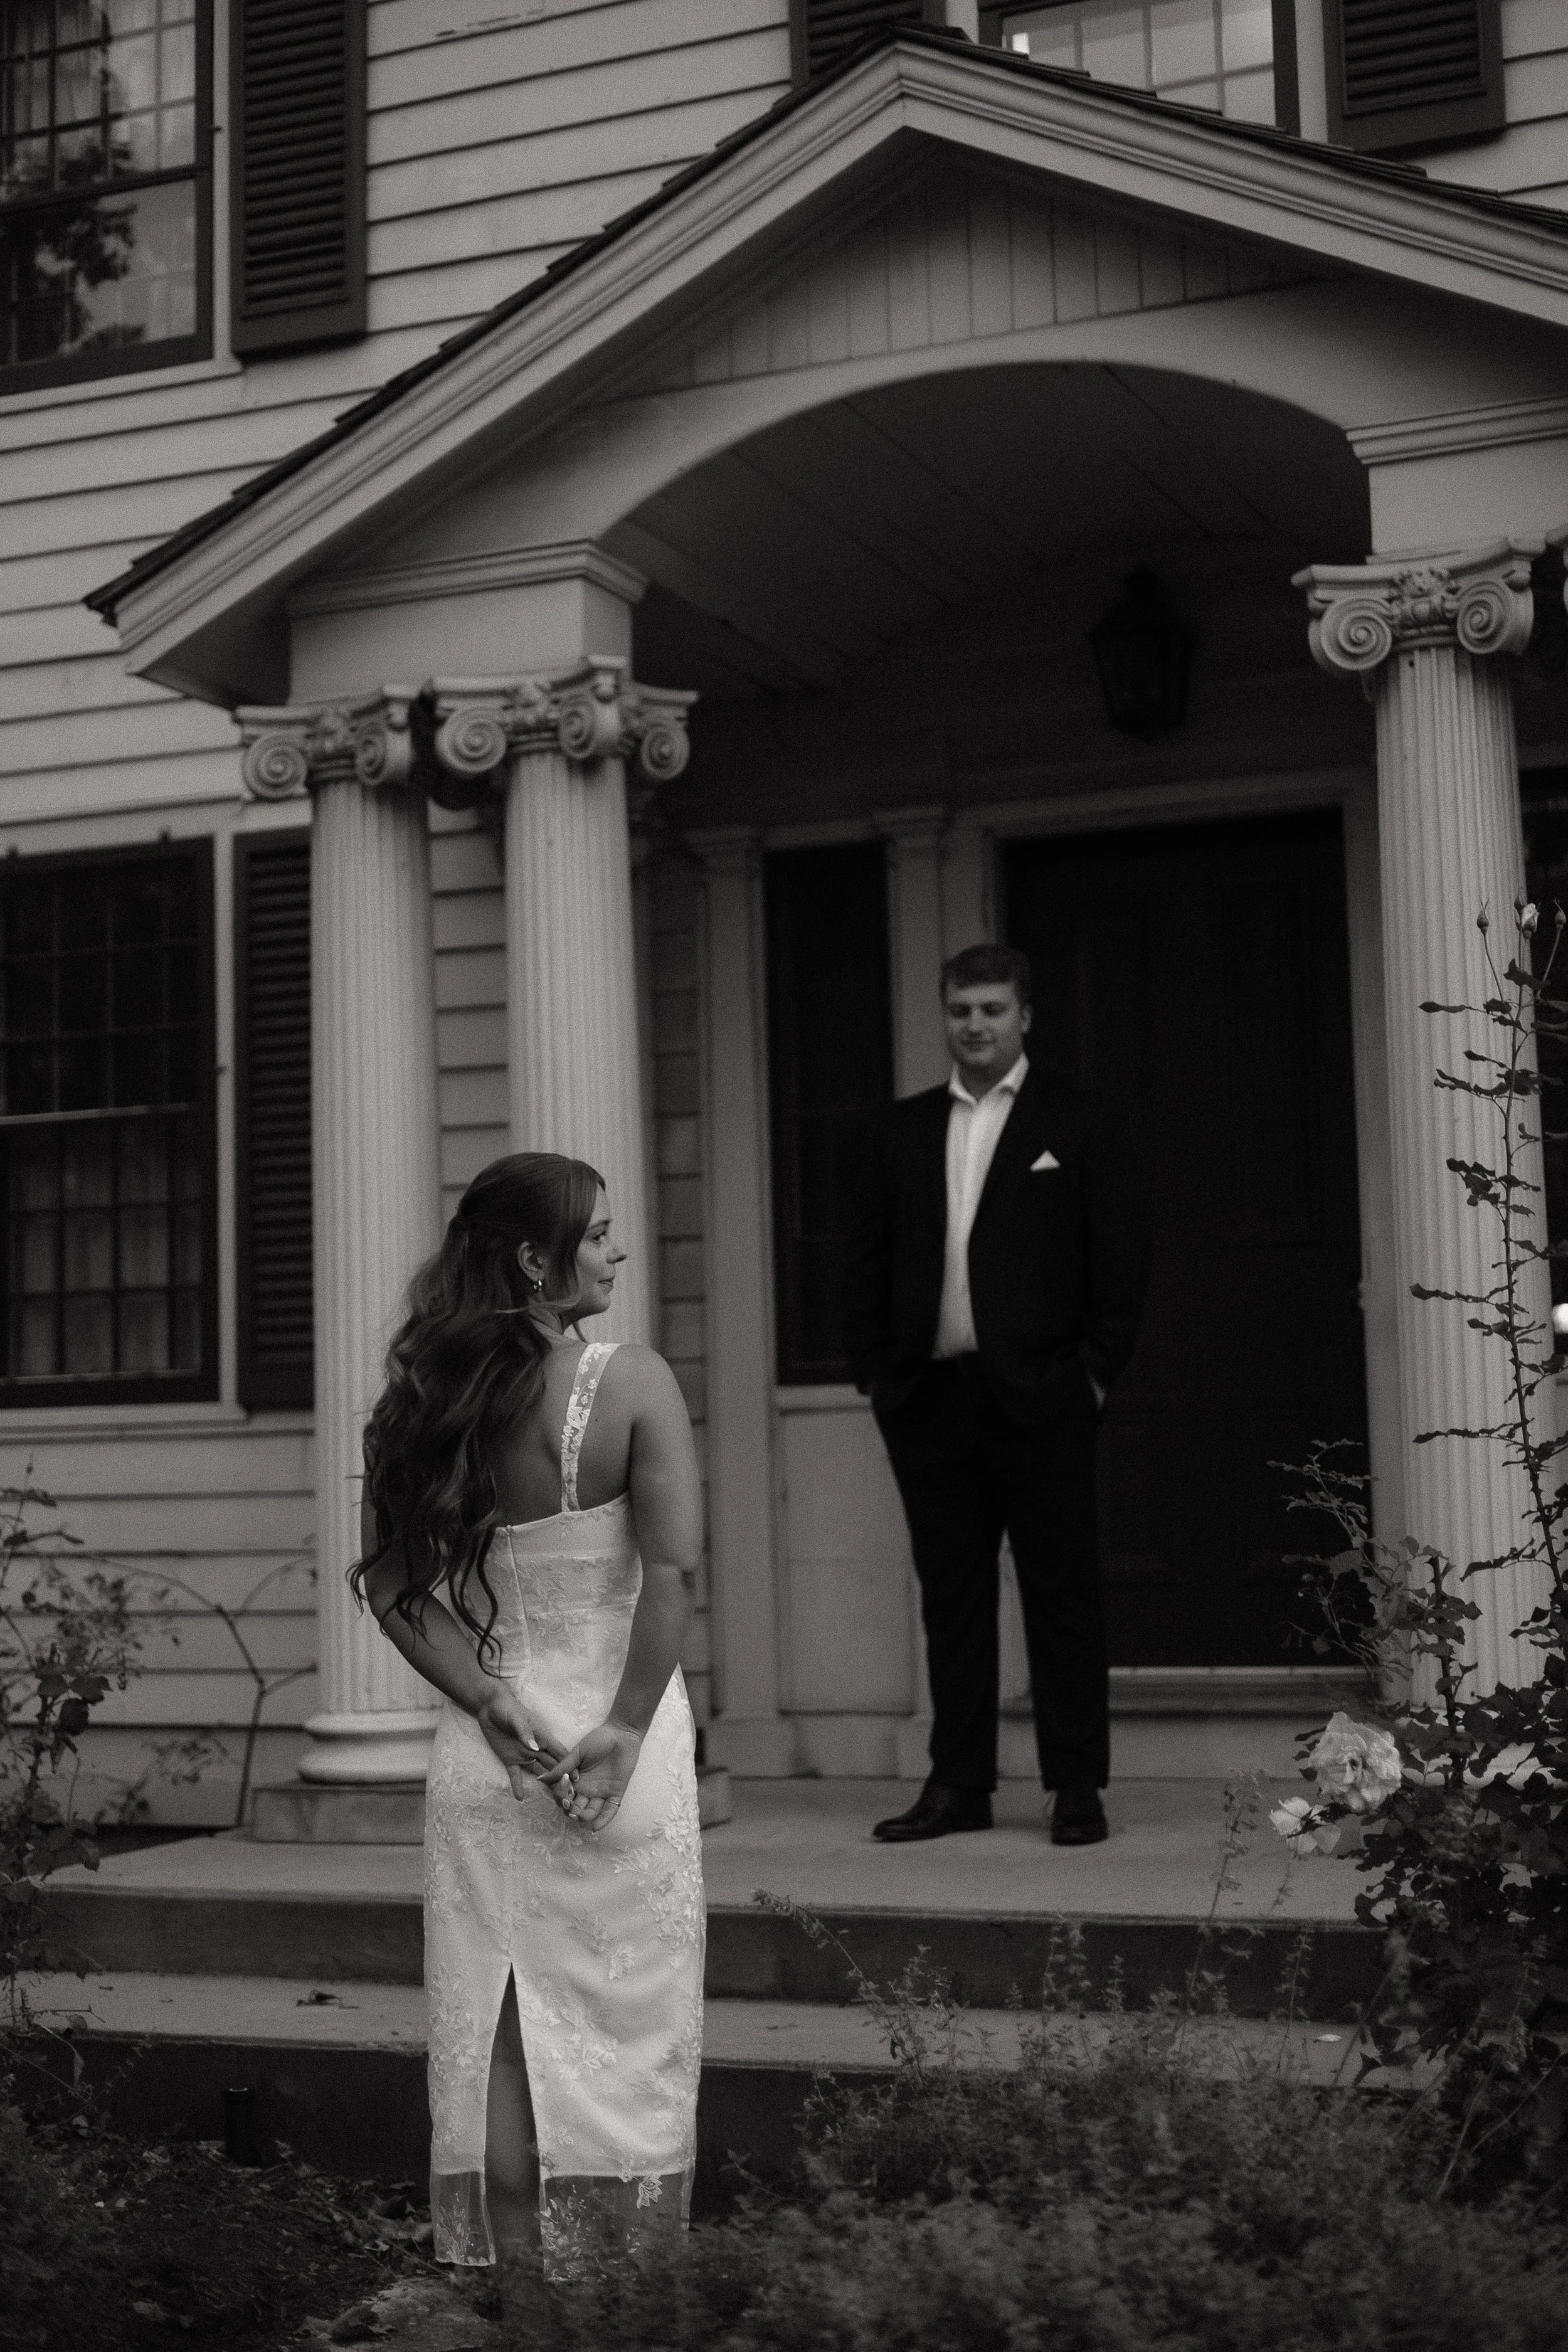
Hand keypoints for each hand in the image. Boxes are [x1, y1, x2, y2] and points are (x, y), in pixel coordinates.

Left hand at [474, 1688, 561, 1801]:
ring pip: (539, 1772)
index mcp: (542, 1736)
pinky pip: (515, 1775)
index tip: (577, 1777)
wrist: (489, 1707)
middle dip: (560, 1779)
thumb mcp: (516, 1717)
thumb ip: (525, 1732)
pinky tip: (520, 1798)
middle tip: (568, 1795)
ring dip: (545, 1784)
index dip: (568, 1764)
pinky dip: (518, 1786)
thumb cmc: (507, 1707)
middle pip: (552, 1766)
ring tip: (554, 1800)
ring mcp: (523, 1755)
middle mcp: (536, 1749)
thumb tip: (535, 1748)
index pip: (559, 1752)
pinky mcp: (509, 1759)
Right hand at [541, 1718, 643, 1832]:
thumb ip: (561, 1768)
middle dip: (569, 1809)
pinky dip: (603, 1821)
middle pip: (574, 1808)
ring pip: (589, 1813)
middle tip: (568, 1802)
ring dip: (583, 1817)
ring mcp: (601, 1792)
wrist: (621, 1733)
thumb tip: (540, 1779)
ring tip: (579, 1815)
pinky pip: (610, 1811)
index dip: (560, 1795)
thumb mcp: (577, 1753)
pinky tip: (595, 1827)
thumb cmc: (598, 1739)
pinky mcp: (616, 1793)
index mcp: (576, 1780)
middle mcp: (587, 1789)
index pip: (563, 1796)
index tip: (564, 1783)